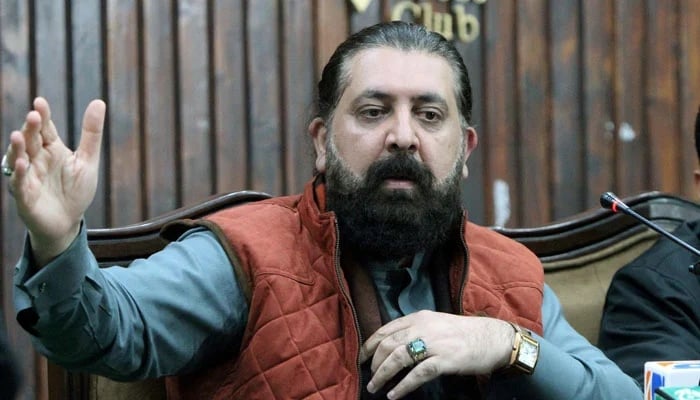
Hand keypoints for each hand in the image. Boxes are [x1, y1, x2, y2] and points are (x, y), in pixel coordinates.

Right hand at [3, 97, 105, 265]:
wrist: (68, 222)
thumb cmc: (76, 191)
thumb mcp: (87, 160)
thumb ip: (91, 133)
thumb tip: (99, 102)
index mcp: (51, 150)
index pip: (45, 129)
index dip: (43, 116)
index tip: (40, 102)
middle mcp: (36, 160)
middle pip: (31, 141)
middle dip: (30, 128)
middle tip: (33, 115)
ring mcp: (28, 177)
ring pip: (19, 159)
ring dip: (18, 148)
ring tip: (18, 135)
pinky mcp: (25, 196)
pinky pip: (19, 183)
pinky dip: (18, 173)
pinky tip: (21, 163)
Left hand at [359, 310, 513, 398]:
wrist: (492, 338)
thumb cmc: (463, 333)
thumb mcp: (435, 323)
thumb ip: (415, 329)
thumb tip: (393, 345)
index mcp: (418, 317)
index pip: (386, 329)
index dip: (370, 344)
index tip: (361, 357)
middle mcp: (423, 327)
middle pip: (389, 345)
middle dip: (374, 362)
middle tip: (369, 376)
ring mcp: (434, 343)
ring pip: (398, 359)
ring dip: (383, 375)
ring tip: (375, 387)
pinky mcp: (444, 360)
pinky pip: (417, 375)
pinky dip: (403, 386)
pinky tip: (394, 394)